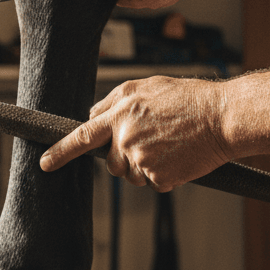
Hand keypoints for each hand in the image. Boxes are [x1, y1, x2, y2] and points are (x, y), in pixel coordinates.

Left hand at [40, 76, 231, 190]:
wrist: (224, 118)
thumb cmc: (190, 99)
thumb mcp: (147, 86)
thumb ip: (115, 100)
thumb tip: (93, 114)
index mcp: (121, 112)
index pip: (82, 136)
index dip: (61, 151)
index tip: (45, 163)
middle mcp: (125, 137)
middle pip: (109, 161)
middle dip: (123, 156)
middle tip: (153, 140)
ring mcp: (140, 160)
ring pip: (130, 174)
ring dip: (145, 166)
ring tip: (169, 145)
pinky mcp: (157, 178)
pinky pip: (152, 183)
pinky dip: (164, 175)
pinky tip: (178, 157)